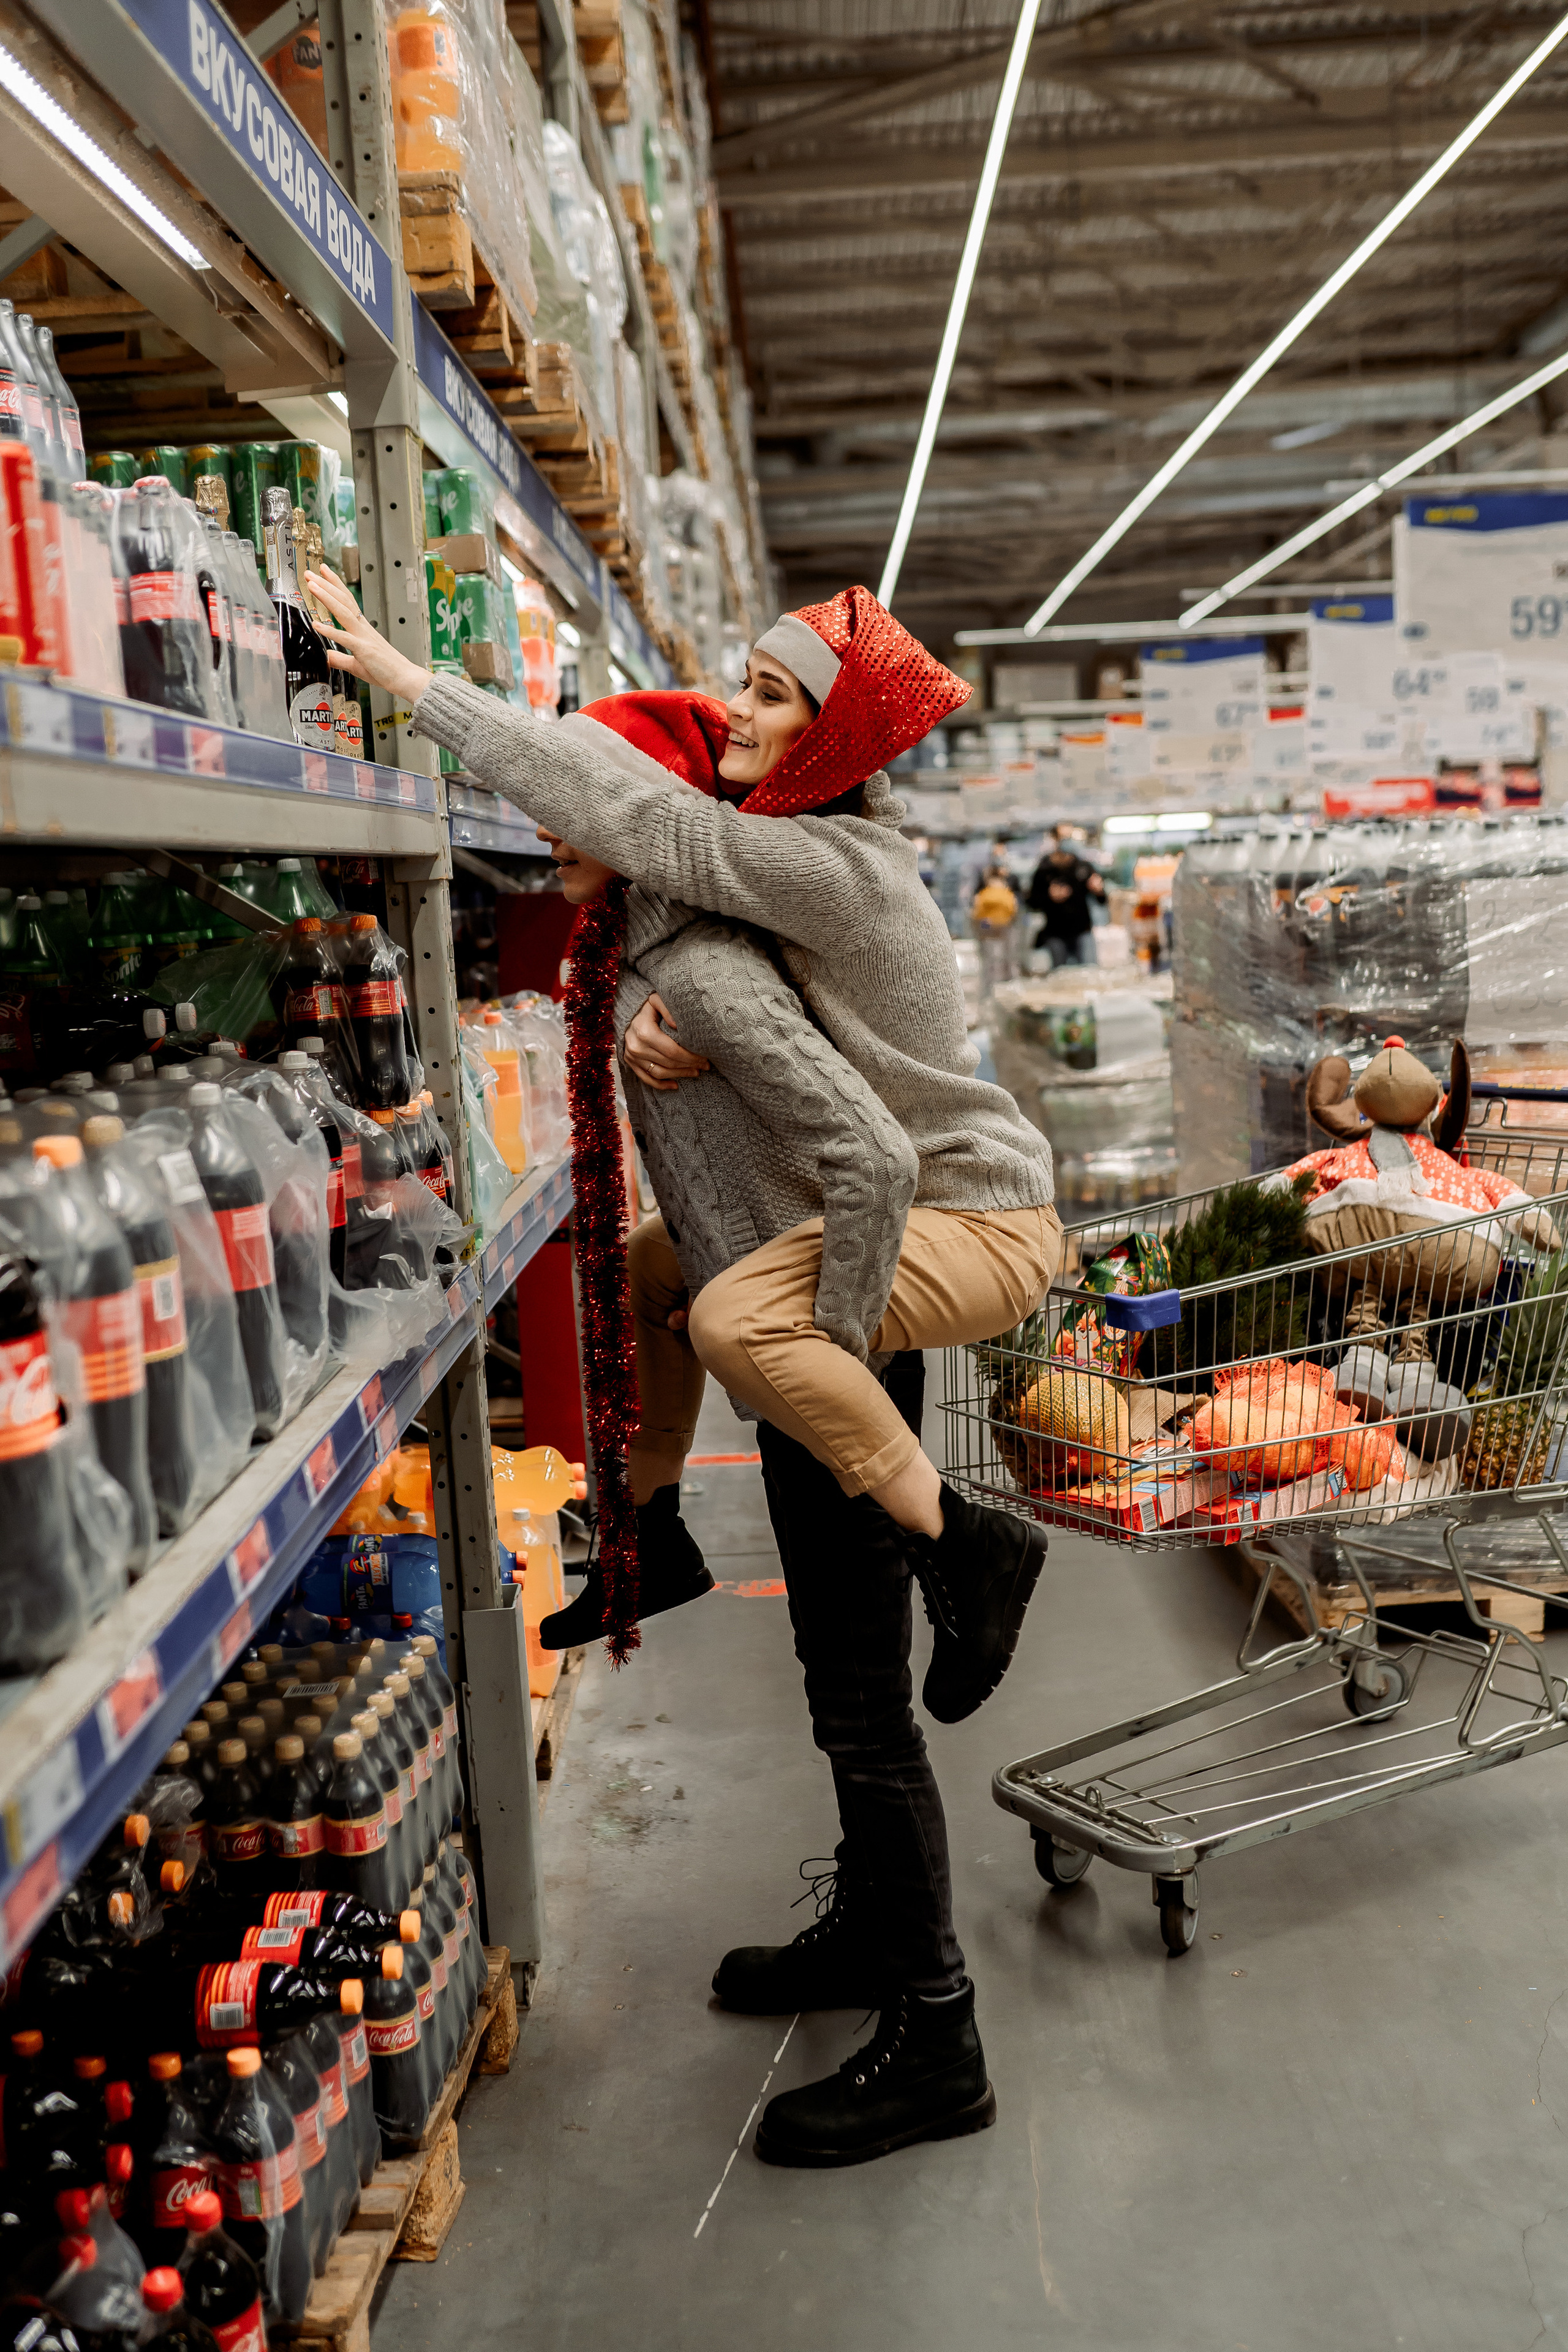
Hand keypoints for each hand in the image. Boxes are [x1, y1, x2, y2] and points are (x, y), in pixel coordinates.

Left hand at [303, 567, 430, 705]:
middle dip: (326, 584)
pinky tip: (316, 624)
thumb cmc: (386, 671)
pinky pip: (345, 638)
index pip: (347, 601)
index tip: (323, 574)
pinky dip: (330, 630)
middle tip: (310, 573)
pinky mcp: (364, 650)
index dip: (335, 586)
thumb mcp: (357, 664)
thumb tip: (328, 656)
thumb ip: (340, 659)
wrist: (404, 678)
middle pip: (343, 600)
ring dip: (326, 597)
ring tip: (312, 586)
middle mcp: (363, 628)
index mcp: (362, 628)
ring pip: (343, 612)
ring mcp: (363, 637)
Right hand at [623, 993, 709, 1091]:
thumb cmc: (645, 1007)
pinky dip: (661, 1085)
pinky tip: (675, 1085)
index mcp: (644, 1032)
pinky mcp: (630, 1063)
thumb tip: (678, 1025)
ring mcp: (632, 1057)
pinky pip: (646, 1079)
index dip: (691, 1057)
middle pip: (668, 1063)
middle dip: (689, 1066)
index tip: (704, 1058)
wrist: (626, 1014)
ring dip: (679, 1075)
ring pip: (659, 1073)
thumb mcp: (656, 1000)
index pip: (673, 1051)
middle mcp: (636, 1047)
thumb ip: (668, 1009)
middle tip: (704, 1066)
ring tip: (695, 1072)